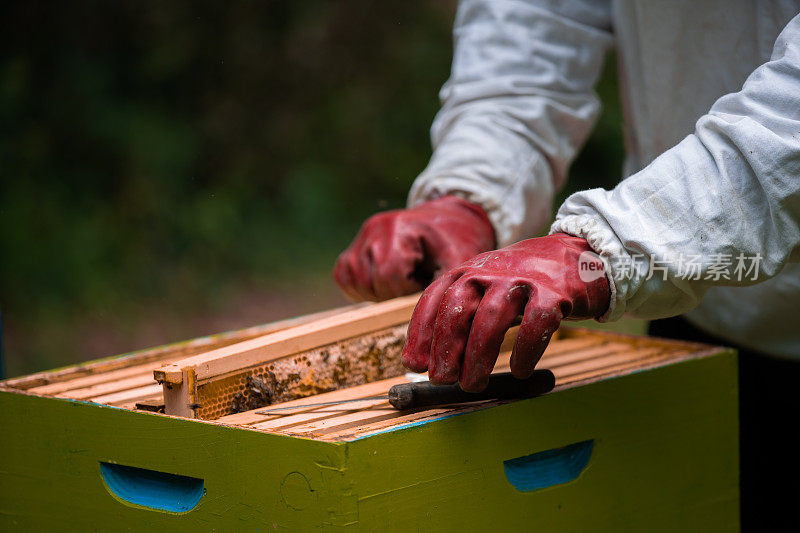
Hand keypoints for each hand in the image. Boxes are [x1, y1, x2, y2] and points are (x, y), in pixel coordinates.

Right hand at [333, 196, 495, 300]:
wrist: (446, 221)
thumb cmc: (455, 241)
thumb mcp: (459, 260)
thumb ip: (445, 285)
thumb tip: (434, 317)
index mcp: (399, 227)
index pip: (388, 275)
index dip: (406, 289)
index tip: (423, 281)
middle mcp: (373, 228)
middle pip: (368, 281)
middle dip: (392, 292)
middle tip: (414, 282)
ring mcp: (361, 237)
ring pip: (352, 281)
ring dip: (376, 292)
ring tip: (402, 282)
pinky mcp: (354, 247)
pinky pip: (343, 276)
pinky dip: (360, 288)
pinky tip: (384, 285)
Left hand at [401, 233, 609, 391]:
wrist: (578, 252)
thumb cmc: (523, 281)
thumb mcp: (485, 287)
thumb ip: (460, 315)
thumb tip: (430, 361)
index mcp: (468, 271)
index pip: (434, 299)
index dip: (420, 333)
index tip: (414, 364)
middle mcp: (490, 271)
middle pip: (458, 308)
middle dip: (445, 347)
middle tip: (442, 380)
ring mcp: (523, 280)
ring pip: (492, 317)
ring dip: (478, 355)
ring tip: (473, 384)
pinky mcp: (555, 292)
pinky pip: (536, 323)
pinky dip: (525, 350)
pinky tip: (519, 370)